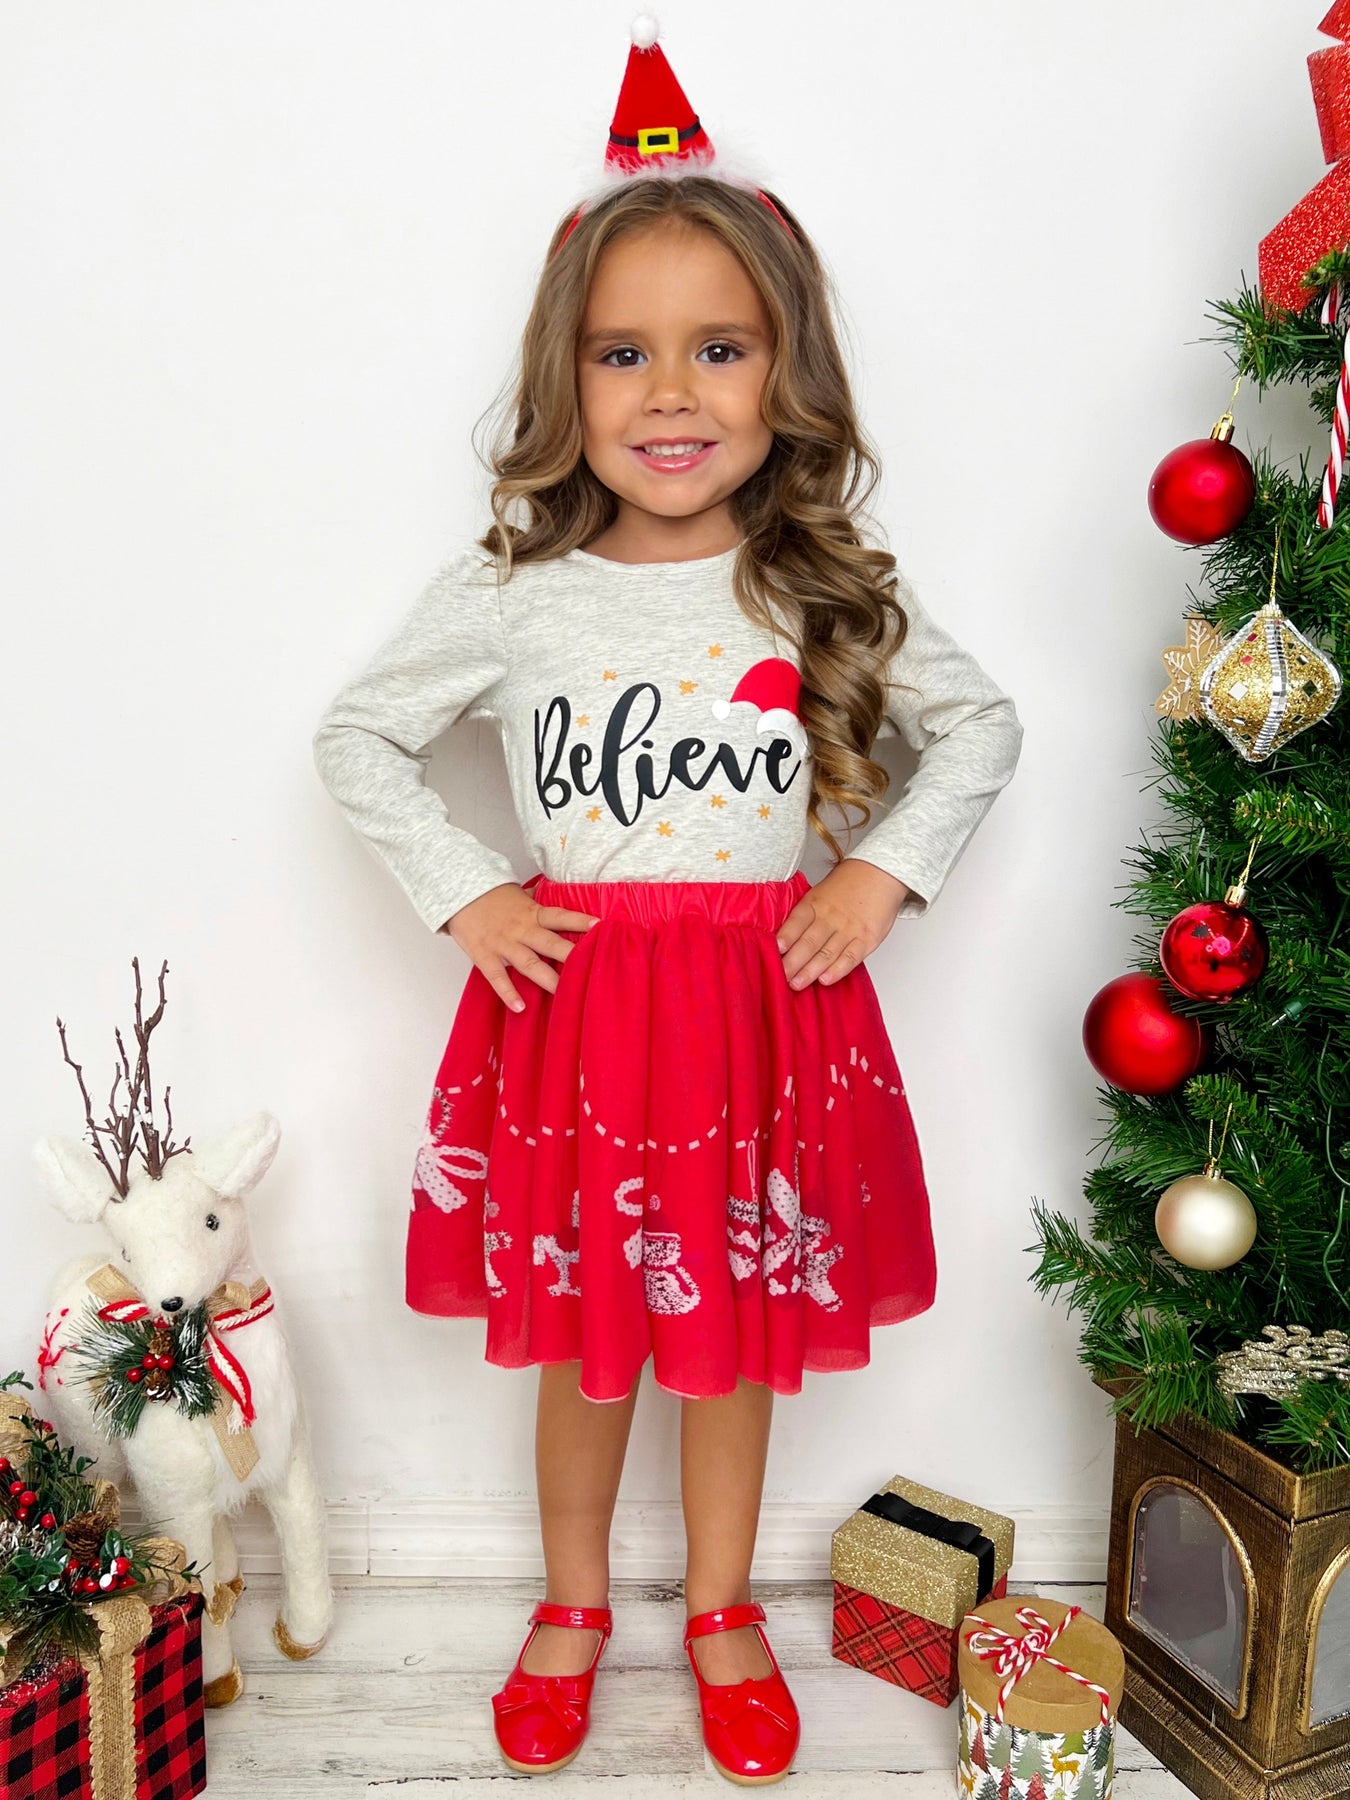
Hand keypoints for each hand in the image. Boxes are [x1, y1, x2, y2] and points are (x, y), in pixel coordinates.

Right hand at [441, 883, 599, 1011]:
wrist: (456, 893)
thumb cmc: (491, 895)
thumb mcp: (519, 894)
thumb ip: (539, 902)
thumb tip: (562, 898)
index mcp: (531, 912)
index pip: (560, 916)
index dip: (579, 920)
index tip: (600, 927)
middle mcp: (521, 929)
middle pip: (550, 943)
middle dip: (571, 955)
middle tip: (592, 966)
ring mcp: (503, 944)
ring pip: (528, 963)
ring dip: (547, 979)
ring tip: (564, 993)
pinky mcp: (484, 956)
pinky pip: (497, 977)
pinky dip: (508, 993)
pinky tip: (520, 1008)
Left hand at [775, 861, 910, 989]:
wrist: (880, 874)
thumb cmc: (846, 886)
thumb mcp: (819, 893)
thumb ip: (804, 915)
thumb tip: (781, 940)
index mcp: (815, 903)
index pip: (797, 921)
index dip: (786, 936)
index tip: (774, 950)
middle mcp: (830, 917)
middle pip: (809, 942)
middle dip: (793, 962)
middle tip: (780, 976)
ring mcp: (849, 929)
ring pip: (826, 953)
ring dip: (810, 971)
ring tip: (796, 984)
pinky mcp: (866, 939)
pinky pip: (850, 957)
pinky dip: (837, 970)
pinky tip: (825, 979)